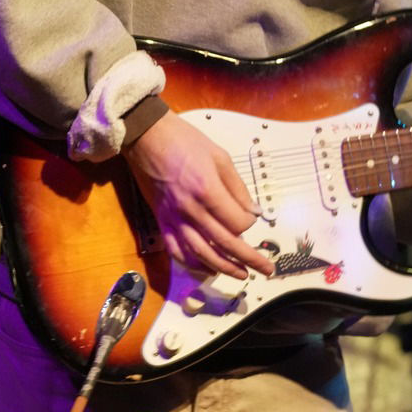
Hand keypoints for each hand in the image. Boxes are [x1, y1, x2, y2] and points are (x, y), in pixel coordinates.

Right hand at [124, 111, 274, 280]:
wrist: (145, 137)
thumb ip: (238, 188)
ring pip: (202, 253)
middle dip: (249, 259)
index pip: (237, 222)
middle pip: (225, 243)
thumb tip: (254, 212)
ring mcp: (174, 218)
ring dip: (224, 268)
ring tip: (241, 274)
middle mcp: (191, 209)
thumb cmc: (183, 141)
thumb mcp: (219, 157)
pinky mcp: (162, 222)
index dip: (250, 225)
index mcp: (207, 190)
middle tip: (265, 269)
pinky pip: (177, 251)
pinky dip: (193, 264)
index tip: (252, 219)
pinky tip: (207, 269)